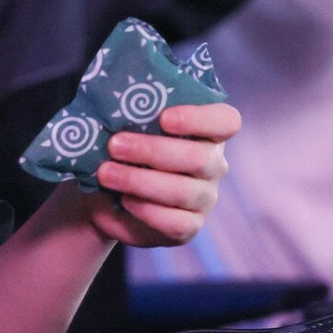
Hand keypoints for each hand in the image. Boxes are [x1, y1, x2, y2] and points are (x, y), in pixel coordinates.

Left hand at [82, 103, 239, 247]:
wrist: (108, 195)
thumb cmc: (124, 150)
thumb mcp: (129, 128)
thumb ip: (134, 115)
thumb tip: (116, 106)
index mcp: (208, 131)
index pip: (226, 120)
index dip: (199, 118)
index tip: (164, 118)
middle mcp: (213, 164)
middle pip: (198, 157)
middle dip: (152, 150)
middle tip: (114, 145)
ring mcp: (205, 197)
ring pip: (183, 191)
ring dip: (140, 181)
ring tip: (106, 173)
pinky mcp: (190, 226)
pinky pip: (176, 222)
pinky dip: (146, 210)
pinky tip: (124, 199)